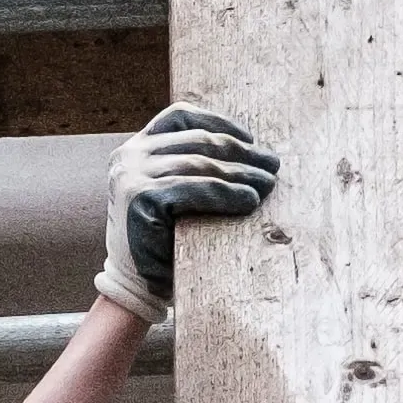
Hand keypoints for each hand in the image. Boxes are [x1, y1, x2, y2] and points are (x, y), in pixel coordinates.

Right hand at [97, 101, 276, 320]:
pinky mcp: (141, 198)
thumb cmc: (165, 240)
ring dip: (240, 173)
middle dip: (241, 151)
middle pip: (198, 140)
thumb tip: (251, 149)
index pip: (180, 116)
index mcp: (135, 148)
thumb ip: (191, 167)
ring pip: (200, 164)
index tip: (250, 138)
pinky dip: (228, 193)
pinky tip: (251, 200)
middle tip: (273, 164)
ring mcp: (131, 175)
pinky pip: (196, 188)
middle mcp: (129, 156)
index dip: (218, 121)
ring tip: (268, 184)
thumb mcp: (171, 193)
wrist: (135, 286)